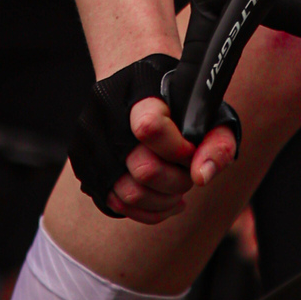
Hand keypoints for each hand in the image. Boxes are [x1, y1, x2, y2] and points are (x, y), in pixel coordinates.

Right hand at [96, 92, 242, 223]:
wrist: (136, 88)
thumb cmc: (177, 100)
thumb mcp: (207, 111)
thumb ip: (217, 142)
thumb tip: (201, 177)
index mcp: (136, 91)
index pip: (150, 128)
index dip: (179, 149)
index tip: (190, 149)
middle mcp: (105, 115)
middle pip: (144, 170)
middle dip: (177, 181)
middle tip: (187, 173)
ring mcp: (89, 142)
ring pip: (128, 195)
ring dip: (163, 201)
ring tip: (178, 190)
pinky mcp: (84, 165)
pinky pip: (114, 204)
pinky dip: (146, 211)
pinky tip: (165, 200)